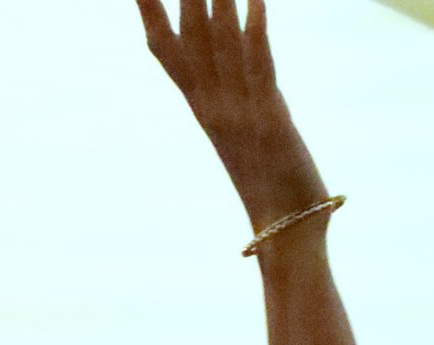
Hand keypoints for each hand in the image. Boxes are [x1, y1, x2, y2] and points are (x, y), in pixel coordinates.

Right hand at [136, 0, 329, 230]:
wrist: (284, 232)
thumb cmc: (268, 183)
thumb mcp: (242, 129)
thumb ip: (232, 89)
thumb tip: (235, 45)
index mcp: (202, 106)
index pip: (164, 48)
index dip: (149, 10)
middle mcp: (211, 104)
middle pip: (188, 35)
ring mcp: (237, 111)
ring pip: (220, 44)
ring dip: (216, 0)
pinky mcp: (270, 120)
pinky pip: (259, 68)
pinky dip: (256, 32)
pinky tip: (257, 1)